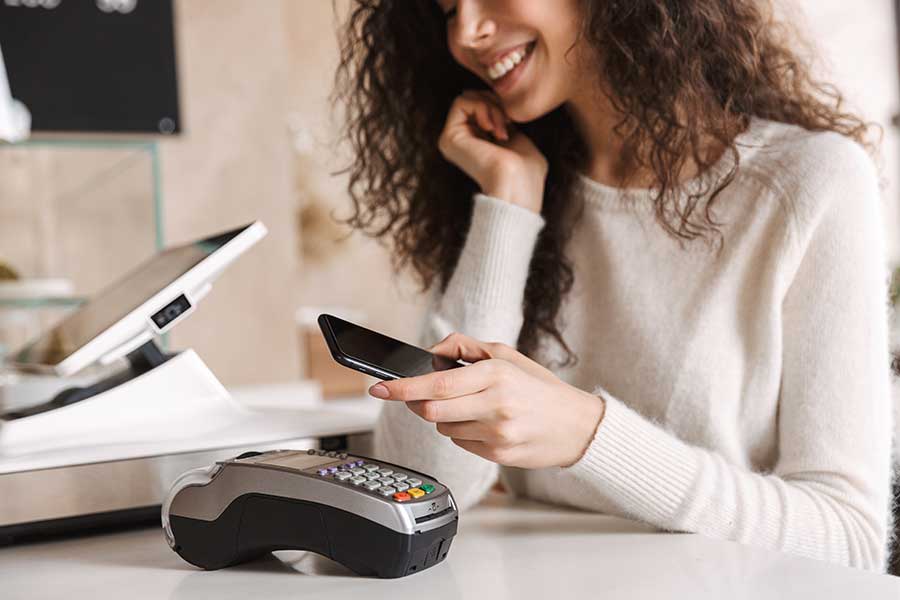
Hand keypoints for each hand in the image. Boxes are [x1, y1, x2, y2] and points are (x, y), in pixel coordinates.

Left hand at [368, 333, 605, 468]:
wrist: (577, 426)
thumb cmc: (539, 388)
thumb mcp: (507, 356)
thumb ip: (465, 347)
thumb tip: (432, 353)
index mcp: (496, 375)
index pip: (436, 385)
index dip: (402, 388)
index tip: (379, 387)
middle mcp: (496, 405)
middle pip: (431, 411)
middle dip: (417, 404)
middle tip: (418, 396)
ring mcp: (497, 434)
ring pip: (443, 428)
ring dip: (444, 418)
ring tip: (472, 408)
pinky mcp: (498, 455)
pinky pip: (460, 443)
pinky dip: (463, 433)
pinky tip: (485, 425)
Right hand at [437, 90, 548, 213]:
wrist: (517, 184)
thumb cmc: (526, 171)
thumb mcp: (518, 138)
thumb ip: (505, 122)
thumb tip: (501, 105)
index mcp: (476, 142)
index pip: (482, 103)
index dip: (499, 102)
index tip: (513, 119)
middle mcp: (461, 141)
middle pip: (473, 96)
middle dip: (495, 101)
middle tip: (508, 121)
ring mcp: (453, 139)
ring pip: (467, 97)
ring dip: (491, 106)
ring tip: (502, 128)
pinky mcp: (449, 137)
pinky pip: (461, 102)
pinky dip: (482, 107)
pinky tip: (493, 128)